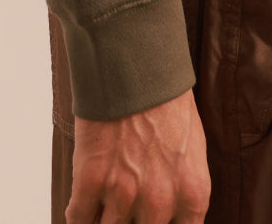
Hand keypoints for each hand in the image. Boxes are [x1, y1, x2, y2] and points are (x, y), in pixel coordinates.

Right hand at [66, 86, 210, 222]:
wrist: (136, 63)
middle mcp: (160, 201)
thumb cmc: (167, 100)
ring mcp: (124, 194)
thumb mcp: (192, 149)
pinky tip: (83, 208)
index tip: (148, 222)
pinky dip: (79, 217)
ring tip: (103, 208)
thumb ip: (183, 190)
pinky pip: (78, 220)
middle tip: (124, 211)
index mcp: (192, 194)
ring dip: (104, 221)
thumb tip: (170, 216)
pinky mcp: (91, 182)